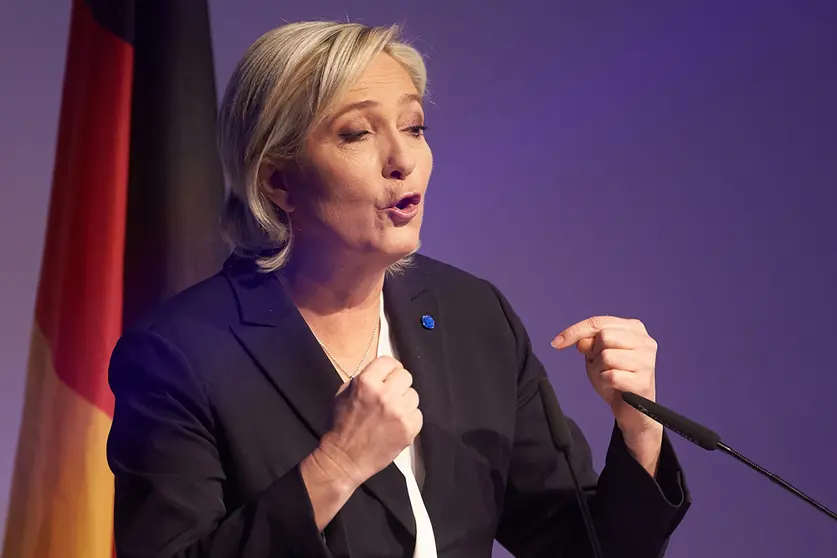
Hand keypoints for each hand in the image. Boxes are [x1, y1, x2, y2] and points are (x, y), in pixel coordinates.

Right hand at [318, 356, 422, 488]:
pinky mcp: (409, 429)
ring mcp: (399, 412)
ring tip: (391, 413)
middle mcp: (385, 394)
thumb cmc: (341, 424)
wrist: (344, 458)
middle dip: (397, 385)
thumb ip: (365, 378)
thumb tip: (384, 371)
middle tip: (389, 396)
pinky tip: (395, 425)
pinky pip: (418, 414)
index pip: (389, 361)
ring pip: (414, 395)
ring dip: (404, 402)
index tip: (387, 376)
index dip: (388, 369)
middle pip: (405, 376)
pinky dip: (409, 419)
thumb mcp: (344, 393)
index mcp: (366, 382)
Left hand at [551, 316, 662, 471]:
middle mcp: (645, 342)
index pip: (598, 322)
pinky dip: (604, 382)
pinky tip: (613, 387)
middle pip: (604, 336)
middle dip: (594, 353)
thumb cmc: (615, 377)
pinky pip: (610, 376)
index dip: (575, 331)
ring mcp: (646, 361)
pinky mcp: (643, 381)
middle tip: (600, 365)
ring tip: (608, 377)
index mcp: (635, 328)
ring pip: (606, 356)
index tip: (556, 342)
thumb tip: (582, 342)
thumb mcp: (596, 355)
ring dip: (599, 369)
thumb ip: (589, 343)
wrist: (632, 409)